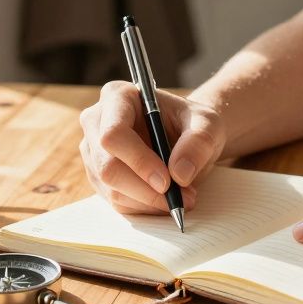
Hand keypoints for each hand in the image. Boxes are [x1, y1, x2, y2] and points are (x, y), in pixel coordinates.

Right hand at [78, 81, 225, 214]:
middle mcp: (97, 122)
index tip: (167, 181)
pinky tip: (166, 199)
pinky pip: (116, 201)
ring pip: (112, 188)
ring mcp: (94, 152)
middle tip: (181, 197)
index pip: (114, 134)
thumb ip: (198, 142)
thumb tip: (180, 174)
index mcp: (118, 97)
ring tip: (183, 197)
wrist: (187, 137)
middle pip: (107, 166)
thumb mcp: (208, 124)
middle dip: (146, 189)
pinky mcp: (99, 176)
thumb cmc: (193, 123)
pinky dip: (145, 207)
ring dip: (149, 201)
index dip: (138, 161)